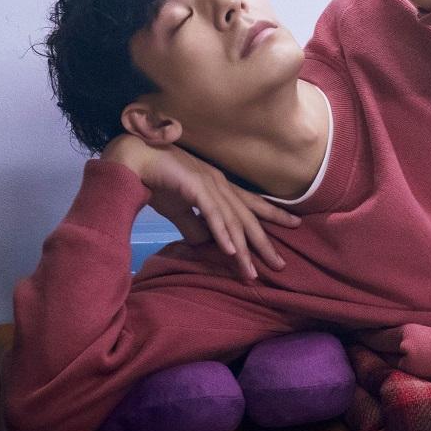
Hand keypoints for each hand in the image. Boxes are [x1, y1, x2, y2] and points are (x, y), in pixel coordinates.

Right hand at [101, 134, 300, 280]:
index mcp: (219, 186)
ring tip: (253, 271)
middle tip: (281, 265)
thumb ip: (194, 225)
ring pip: (232, 221)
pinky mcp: (195, 188)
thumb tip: (205, 244)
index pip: (251, 204)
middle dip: (264, 243)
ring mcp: (209, 185)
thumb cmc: (158, 180)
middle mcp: (220, 184)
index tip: (295, 225)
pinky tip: (231, 250)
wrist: (135, 159)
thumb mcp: (181, 208)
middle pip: (248, 218)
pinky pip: (212, 214)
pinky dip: (223, 233)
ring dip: (243, 249)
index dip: (273, 214)